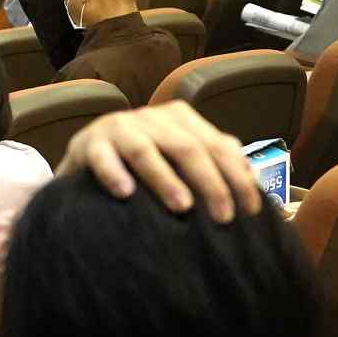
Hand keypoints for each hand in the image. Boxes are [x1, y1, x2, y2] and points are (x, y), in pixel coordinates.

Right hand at [62, 103, 262, 222]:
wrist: (87, 161)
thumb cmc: (142, 166)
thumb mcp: (179, 159)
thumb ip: (213, 159)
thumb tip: (250, 174)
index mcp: (178, 118)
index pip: (216, 145)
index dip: (236, 178)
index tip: (251, 211)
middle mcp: (150, 118)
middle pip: (186, 147)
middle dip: (210, 183)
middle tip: (223, 218)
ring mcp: (118, 128)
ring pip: (145, 151)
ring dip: (165, 179)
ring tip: (182, 207)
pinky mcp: (88, 144)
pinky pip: (103, 158)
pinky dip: (114, 174)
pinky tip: (126, 193)